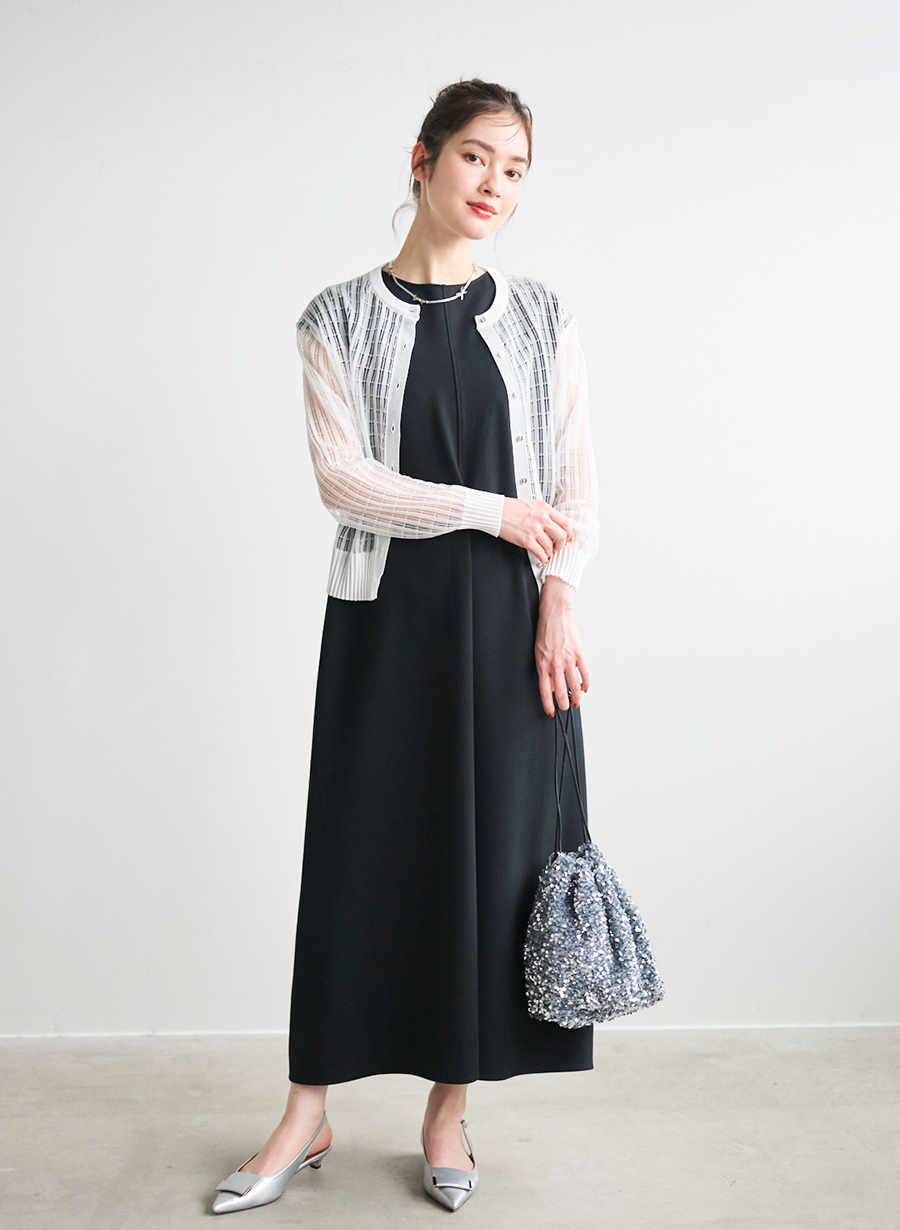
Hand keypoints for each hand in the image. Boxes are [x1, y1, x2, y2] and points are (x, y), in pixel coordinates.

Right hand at [498, 498, 572, 564]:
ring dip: (550, 552)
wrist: (496, 512)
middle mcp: (542, 518)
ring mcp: (534, 530)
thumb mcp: (532, 504)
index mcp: (545, 508)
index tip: (568, 538)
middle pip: (562, 536)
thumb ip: (544, 513)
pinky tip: (542, 558)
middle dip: (562, 545)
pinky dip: (543, 558)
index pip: (565, 522)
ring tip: (547, 552)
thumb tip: (553, 523)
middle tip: (558, 547)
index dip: (570, 533)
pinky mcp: (526, 540)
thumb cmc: (510, 508)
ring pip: (551, 546)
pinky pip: (540, 553)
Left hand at [534, 576, 588, 716]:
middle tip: (566, 708)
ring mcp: (568, 660)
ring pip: (575, 686)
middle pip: (561, 692)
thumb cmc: (545, 633)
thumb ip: (545, 671)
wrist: (555, 615)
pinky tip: (585, 689)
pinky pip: (585, 674)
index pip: (545, 691)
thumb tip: (550, 687)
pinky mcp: (579, 654)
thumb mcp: (538, 653)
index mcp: (543, 665)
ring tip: (577, 703)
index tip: (551, 712)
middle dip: (564, 705)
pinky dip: (586, 684)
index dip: (548, 705)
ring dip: (577, 698)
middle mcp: (555, 665)